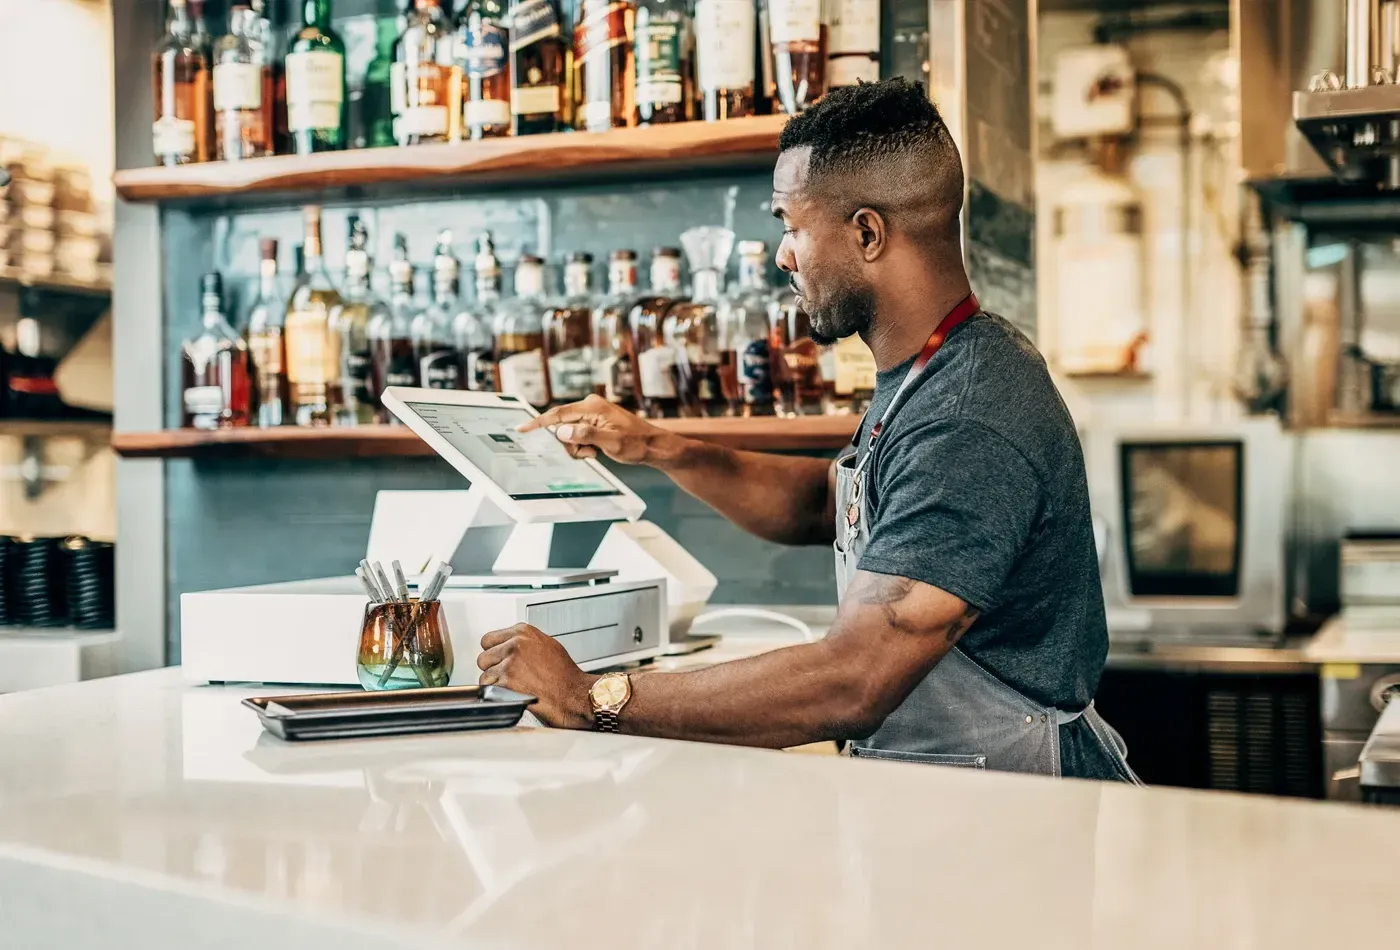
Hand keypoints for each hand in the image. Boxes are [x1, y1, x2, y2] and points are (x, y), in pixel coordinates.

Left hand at [477, 624, 596, 728]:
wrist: (573, 695)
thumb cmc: (565, 675)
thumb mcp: (547, 645)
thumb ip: (525, 642)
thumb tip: (509, 645)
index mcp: (523, 632)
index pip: (488, 640)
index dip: (494, 653)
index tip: (499, 660)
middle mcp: (515, 645)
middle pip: (483, 657)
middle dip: (492, 669)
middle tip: (508, 676)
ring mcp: (510, 663)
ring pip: (484, 675)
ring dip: (495, 684)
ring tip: (513, 686)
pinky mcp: (506, 682)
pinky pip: (488, 690)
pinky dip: (497, 695)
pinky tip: (513, 694)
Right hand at [516, 394, 677, 464]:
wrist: (652, 446)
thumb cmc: (636, 444)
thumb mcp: (611, 443)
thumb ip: (586, 435)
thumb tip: (562, 431)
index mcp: (592, 407)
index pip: (558, 414)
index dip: (538, 423)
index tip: (521, 428)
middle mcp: (590, 407)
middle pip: (562, 426)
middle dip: (569, 443)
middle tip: (587, 453)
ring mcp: (592, 414)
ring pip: (569, 434)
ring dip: (577, 447)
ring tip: (595, 452)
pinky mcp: (594, 422)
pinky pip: (578, 435)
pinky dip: (583, 446)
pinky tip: (596, 450)